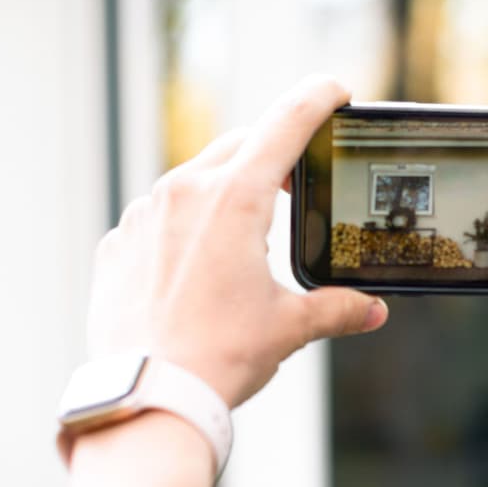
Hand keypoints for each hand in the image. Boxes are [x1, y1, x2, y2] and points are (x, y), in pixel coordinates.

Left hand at [87, 75, 387, 408]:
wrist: (147, 395)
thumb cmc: (219, 357)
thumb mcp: (289, 328)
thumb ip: (336, 309)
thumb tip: (370, 310)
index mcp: (235, 199)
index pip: (286, 124)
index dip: (318, 99)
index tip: (335, 91)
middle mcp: (183, 192)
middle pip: (240, 146)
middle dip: (273, 155)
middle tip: (297, 182)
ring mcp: (142, 216)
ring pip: (192, 182)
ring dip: (222, 195)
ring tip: (242, 240)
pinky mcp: (117, 245)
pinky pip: (155, 221)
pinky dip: (180, 232)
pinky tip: (194, 273)